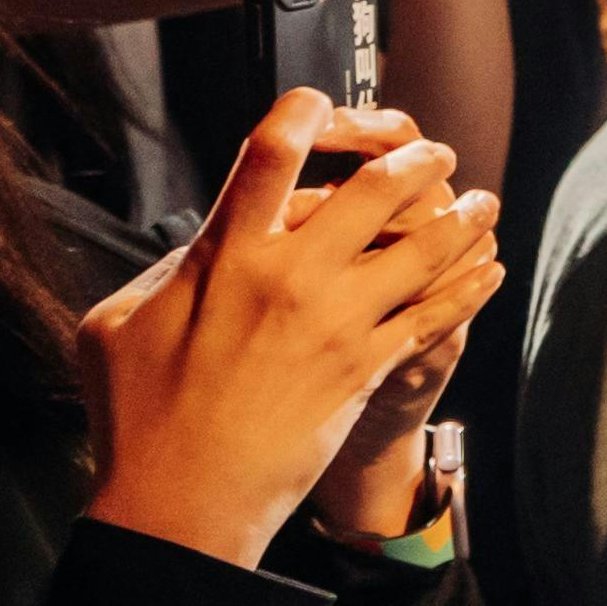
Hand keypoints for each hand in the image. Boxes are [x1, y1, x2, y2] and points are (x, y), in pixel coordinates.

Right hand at [81, 99, 505, 566]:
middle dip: (412, 160)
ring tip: (481, 203)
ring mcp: (336, 323)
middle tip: (432, 153)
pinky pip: (436, 315)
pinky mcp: (367, 369)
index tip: (321, 102)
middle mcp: (290, 277)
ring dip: (459, 218)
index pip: (271, 152)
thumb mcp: (117, 322)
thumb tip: (198, 244)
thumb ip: (164, 270)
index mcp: (222, 254)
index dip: (304, 112)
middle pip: (372, 189)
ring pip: (421, 249)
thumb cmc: (135, 416)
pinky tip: (489, 271)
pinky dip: (470, 288)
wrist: (182, 502)